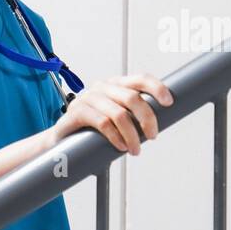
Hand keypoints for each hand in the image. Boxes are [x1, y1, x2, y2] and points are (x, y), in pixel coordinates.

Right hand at [50, 74, 174, 155]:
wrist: (62, 141)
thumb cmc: (93, 131)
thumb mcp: (115, 119)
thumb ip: (132, 116)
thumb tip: (158, 123)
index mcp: (115, 85)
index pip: (140, 79)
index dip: (156, 88)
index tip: (169, 102)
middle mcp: (102, 87)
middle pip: (132, 98)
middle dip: (147, 119)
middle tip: (152, 136)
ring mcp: (88, 98)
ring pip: (119, 114)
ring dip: (132, 135)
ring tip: (135, 150)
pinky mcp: (76, 112)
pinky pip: (103, 123)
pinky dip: (116, 137)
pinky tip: (121, 147)